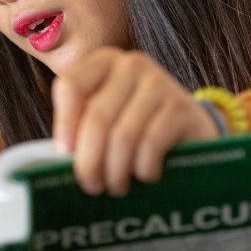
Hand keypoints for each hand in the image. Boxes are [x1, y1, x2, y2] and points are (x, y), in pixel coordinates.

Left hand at [51, 47, 218, 196]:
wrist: (189, 128)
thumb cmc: (135, 125)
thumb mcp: (106, 117)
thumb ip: (82, 126)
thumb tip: (61, 157)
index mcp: (103, 62)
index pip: (71, 85)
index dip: (64, 122)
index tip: (64, 154)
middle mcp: (131, 64)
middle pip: (96, 117)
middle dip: (90, 159)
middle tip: (91, 186)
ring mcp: (159, 82)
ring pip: (123, 135)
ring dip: (115, 171)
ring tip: (115, 187)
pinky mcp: (182, 106)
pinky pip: (151, 144)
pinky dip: (143, 168)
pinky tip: (144, 176)